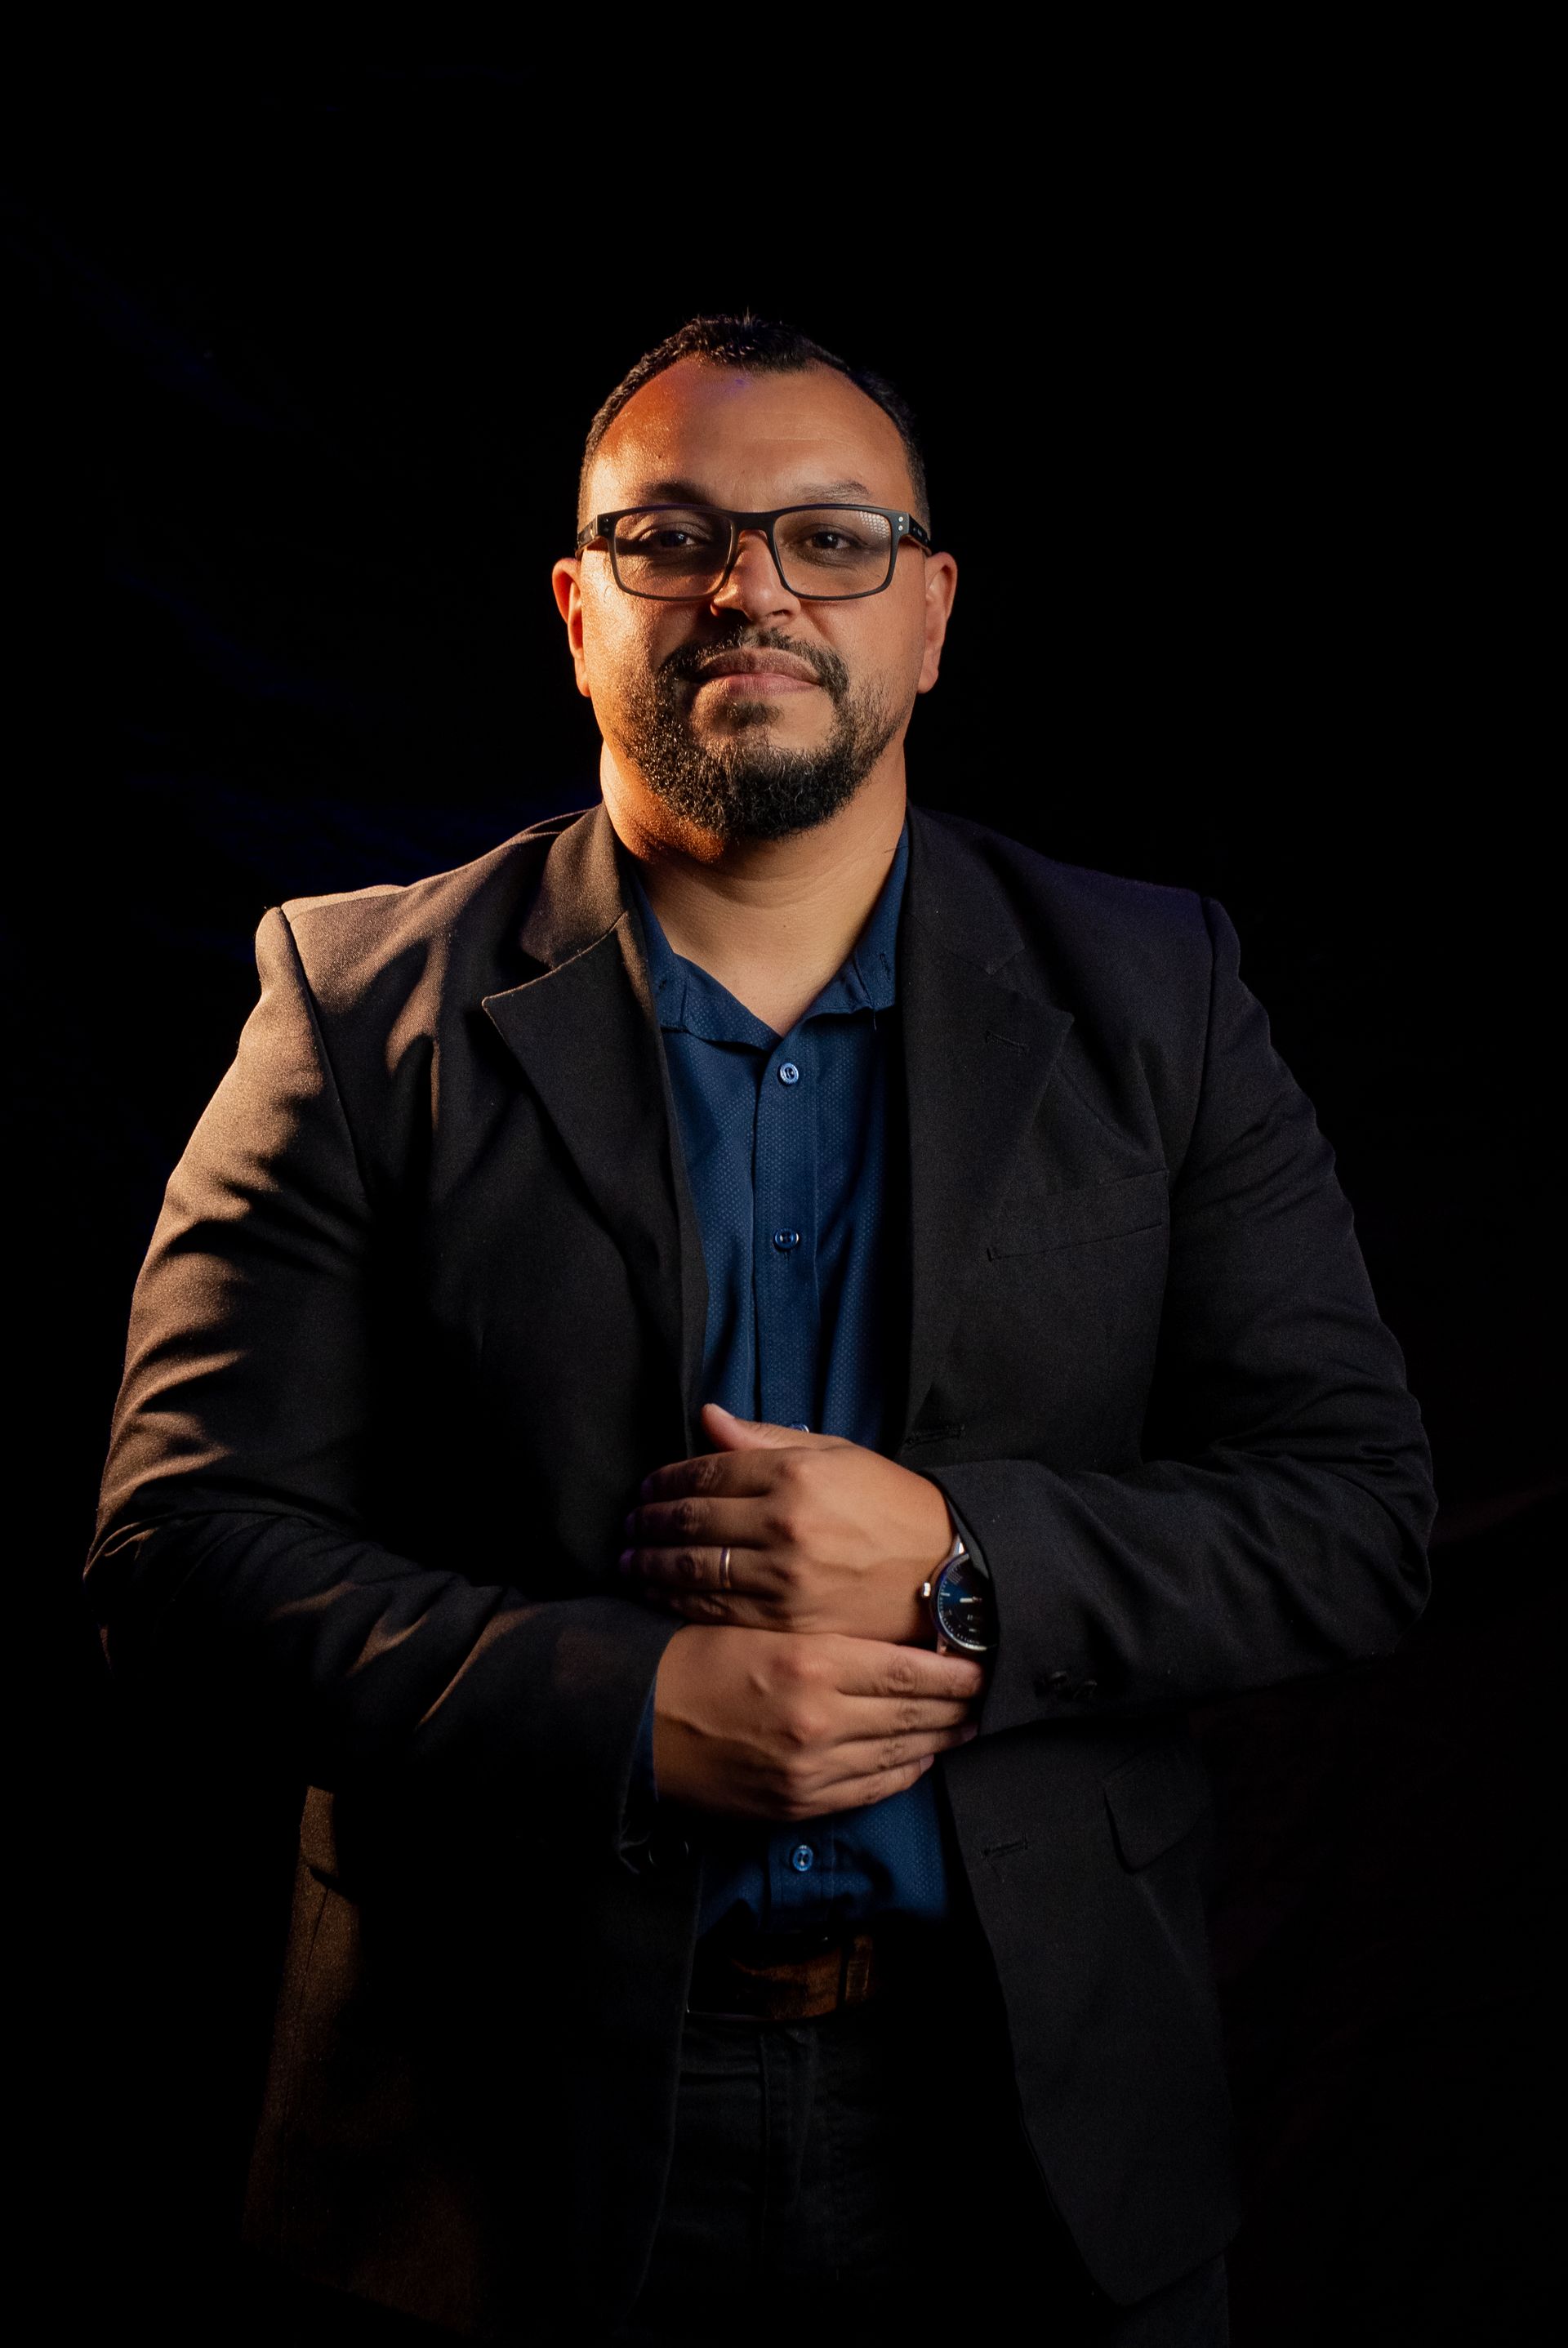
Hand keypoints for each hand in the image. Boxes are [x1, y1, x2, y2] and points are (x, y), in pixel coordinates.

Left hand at [622, 1403, 953, 1644]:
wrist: (946, 1571)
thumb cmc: (890, 1505)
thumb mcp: (836, 1454)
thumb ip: (767, 1439)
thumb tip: (708, 1417)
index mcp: (795, 1475)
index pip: (706, 1472)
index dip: (666, 1479)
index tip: (647, 1487)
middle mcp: (783, 1525)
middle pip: (689, 1521)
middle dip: (647, 1522)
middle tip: (628, 1524)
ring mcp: (783, 1578)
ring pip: (691, 1569)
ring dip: (648, 1564)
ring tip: (629, 1559)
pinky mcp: (787, 1622)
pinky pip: (714, 1610)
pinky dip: (675, 1601)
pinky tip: (657, 1593)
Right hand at [651, 1624, 983, 1821]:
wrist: (635, 1722)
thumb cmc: (692, 1657)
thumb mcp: (757, 1621)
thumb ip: (821, 1626)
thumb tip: (887, 1628)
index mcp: (810, 1662)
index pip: (906, 1668)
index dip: (952, 1669)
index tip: (981, 1662)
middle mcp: (818, 1720)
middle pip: (912, 1714)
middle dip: (956, 1706)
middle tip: (987, 1695)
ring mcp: (810, 1769)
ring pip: (897, 1755)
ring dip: (937, 1740)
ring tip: (965, 1726)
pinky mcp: (796, 1803)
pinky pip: (868, 1791)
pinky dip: (901, 1774)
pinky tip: (919, 1759)